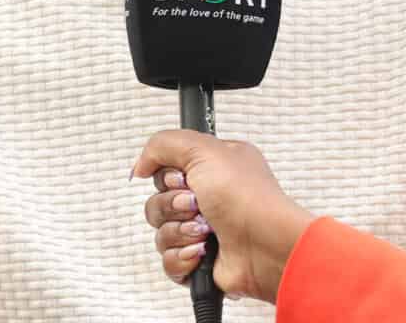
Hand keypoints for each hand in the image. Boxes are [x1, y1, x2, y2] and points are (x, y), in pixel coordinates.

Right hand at [132, 130, 314, 304]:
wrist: (265, 245)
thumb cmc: (247, 198)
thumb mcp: (203, 149)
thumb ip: (162, 145)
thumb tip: (140, 165)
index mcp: (211, 169)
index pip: (165, 170)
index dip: (167, 177)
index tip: (184, 179)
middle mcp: (207, 198)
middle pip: (157, 202)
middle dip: (172, 206)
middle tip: (197, 205)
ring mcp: (203, 231)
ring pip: (160, 233)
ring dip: (179, 231)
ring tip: (205, 232)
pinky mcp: (200, 261)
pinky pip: (168, 261)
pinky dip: (183, 257)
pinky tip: (203, 252)